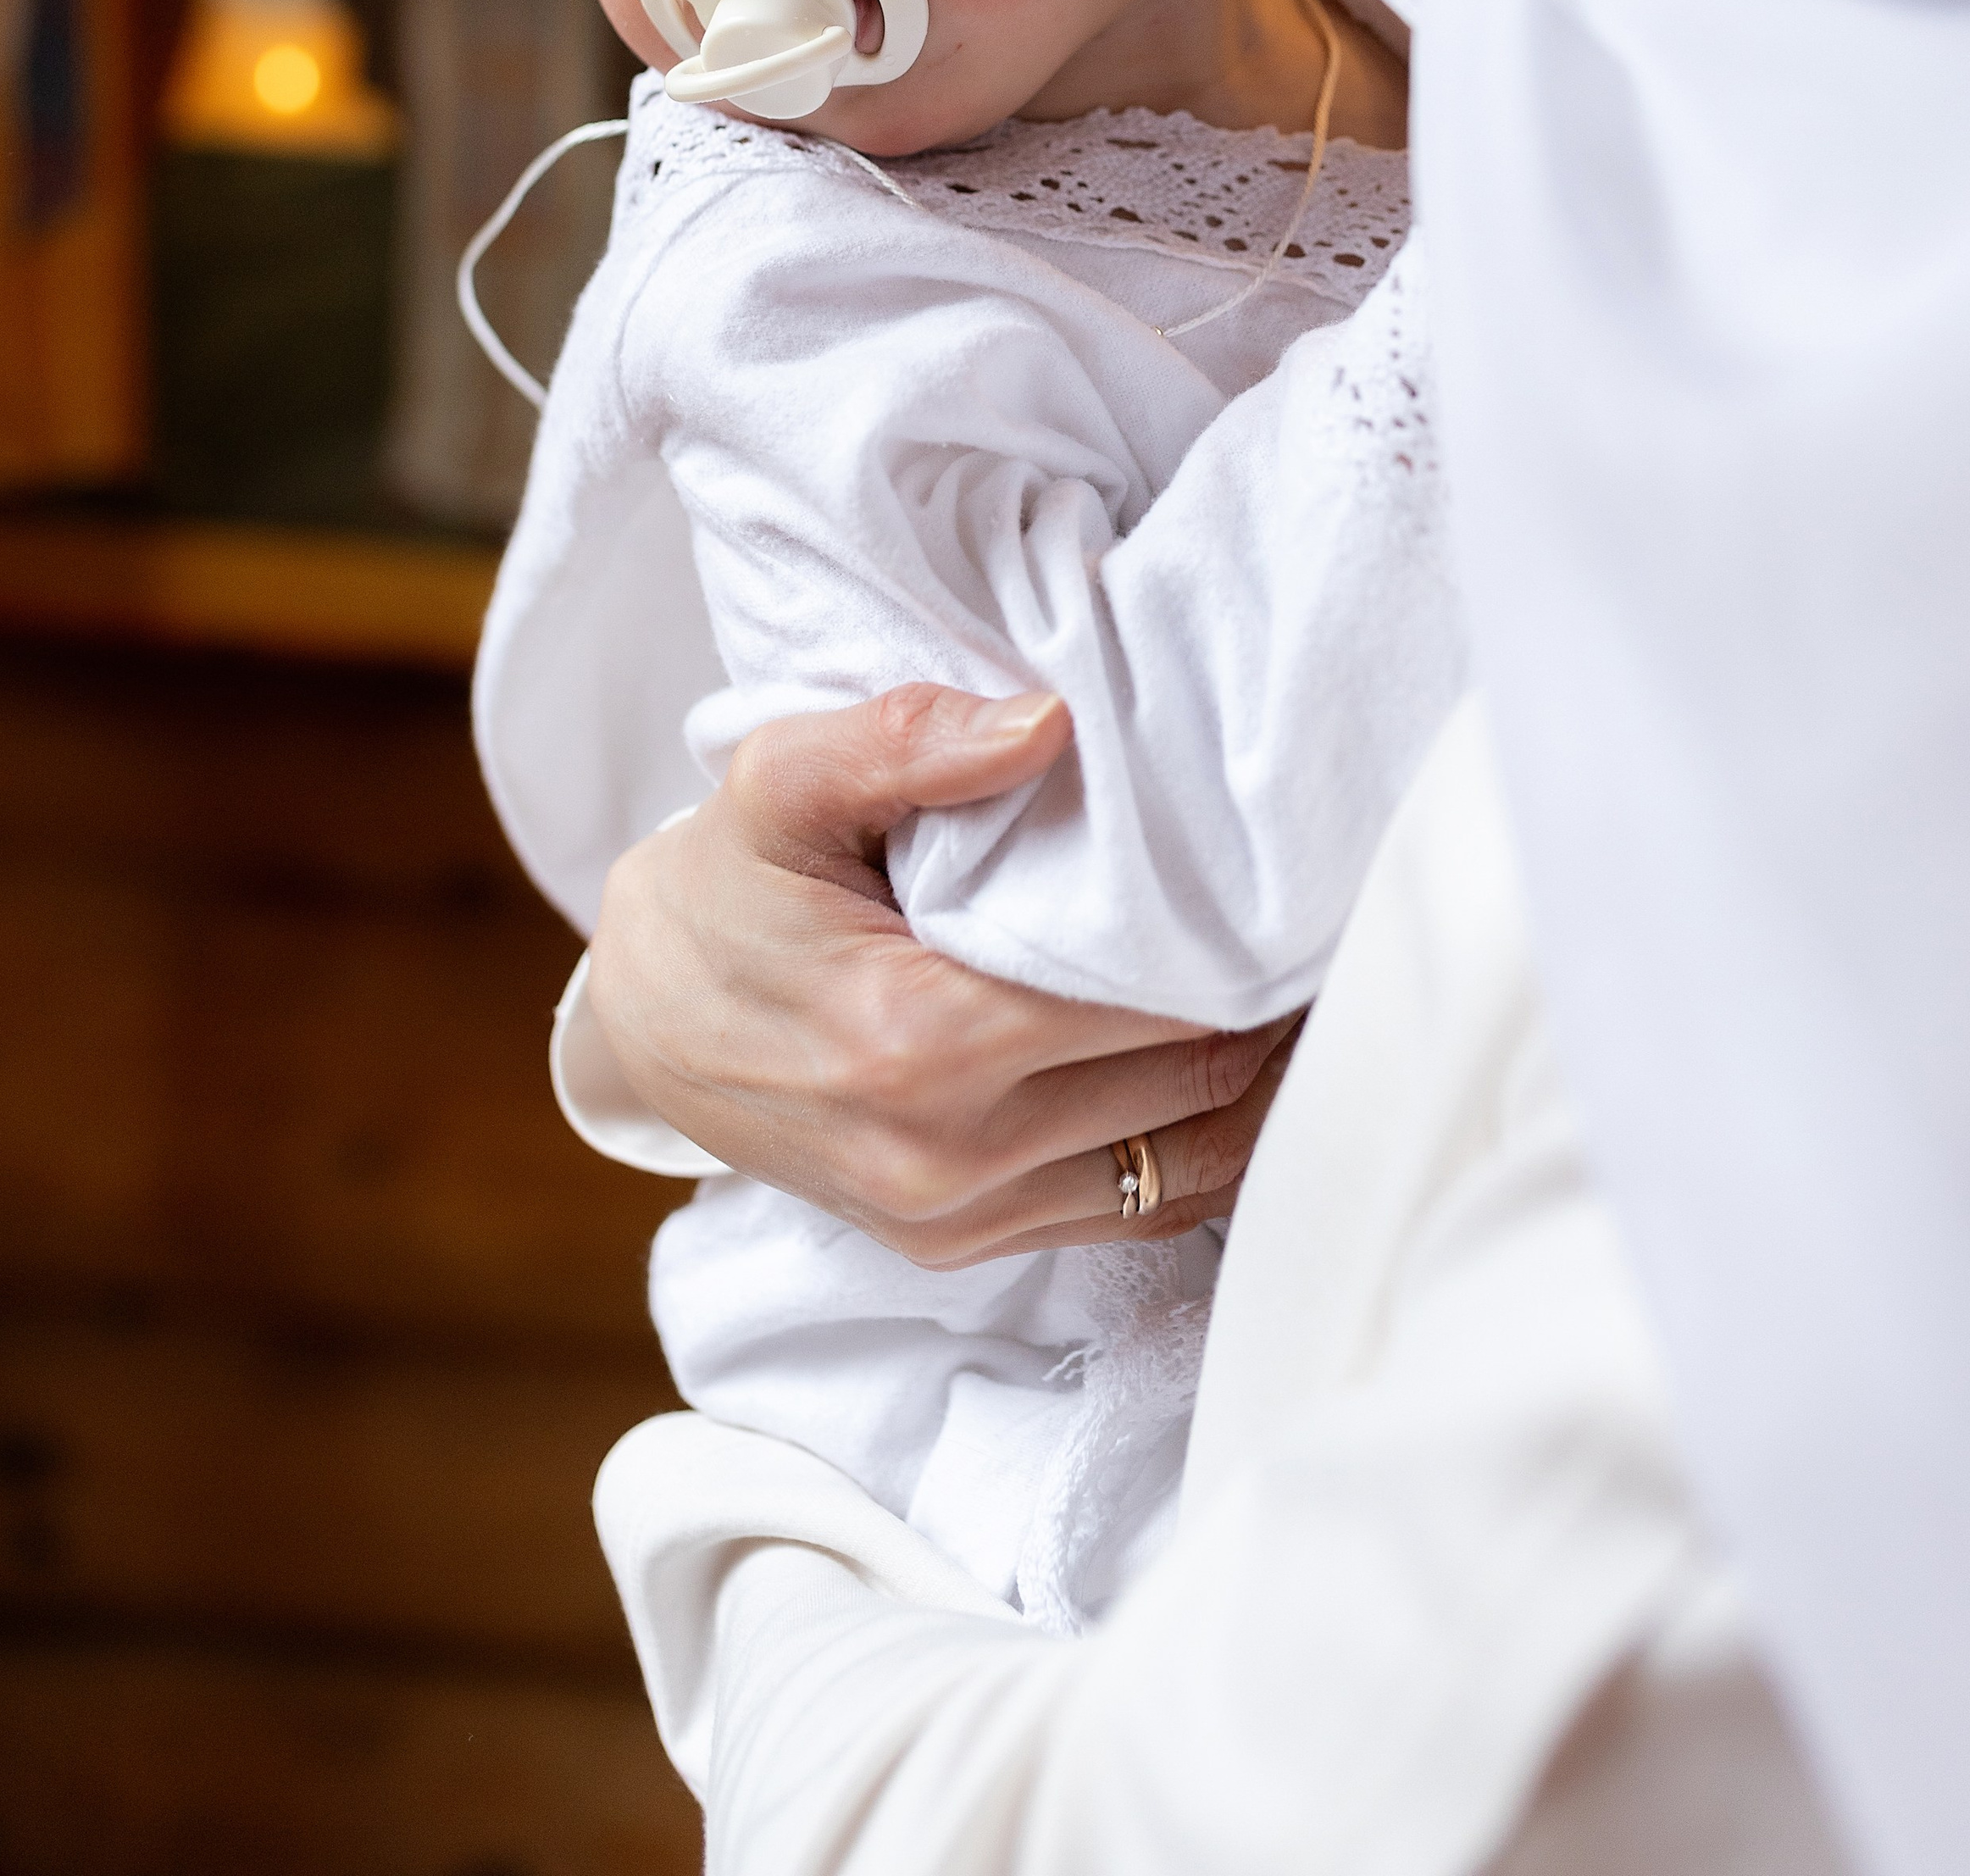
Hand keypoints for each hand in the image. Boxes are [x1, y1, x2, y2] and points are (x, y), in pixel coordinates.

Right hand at [586, 685, 1297, 1265]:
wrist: (637, 1025)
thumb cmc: (723, 888)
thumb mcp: (780, 780)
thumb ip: (908, 739)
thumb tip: (1051, 723)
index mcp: (916, 1034)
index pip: (1150, 993)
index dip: (1241, 932)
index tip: (1300, 872)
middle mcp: (948, 1150)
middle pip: (1192, 1078)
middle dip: (1272, 1000)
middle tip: (1332, 915)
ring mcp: (957, 1217)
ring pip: (1189, 1160)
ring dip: (1262, 1082)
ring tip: (1311, 986)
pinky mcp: (960, 1247)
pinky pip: (1139, 1210)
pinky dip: (1208, 1145)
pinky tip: (1247, 1070)